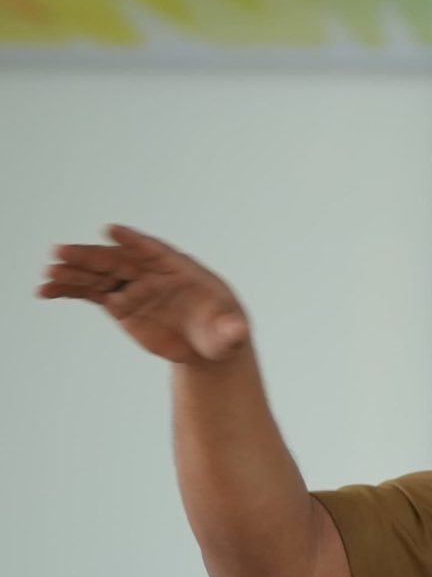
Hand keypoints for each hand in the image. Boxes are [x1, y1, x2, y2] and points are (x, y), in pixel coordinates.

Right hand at [38, 225, 249, 362]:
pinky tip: (46, 291)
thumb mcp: (230, 334)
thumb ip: (232, 330)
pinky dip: (69, 290)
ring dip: (73, 272)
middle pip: (119, 260)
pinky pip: (91, 292)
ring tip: (47, 275)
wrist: (207, 345)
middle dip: (92, 256)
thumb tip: (240, 331)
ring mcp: (134, 286)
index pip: (155, 251)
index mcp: (181, 270)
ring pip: (100, 274)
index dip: (134, 240)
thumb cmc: (222, 332)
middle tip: (61, 251)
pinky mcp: (120, 302)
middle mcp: (153, 273)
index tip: (111, 230)